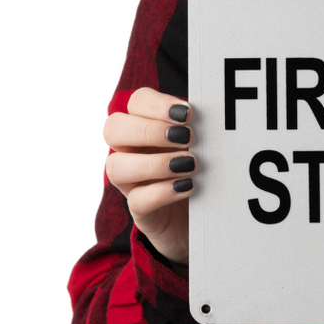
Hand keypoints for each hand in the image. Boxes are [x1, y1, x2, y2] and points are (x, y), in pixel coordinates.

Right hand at [103, 87, 195, 265]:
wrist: (205, 221)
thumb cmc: (203, 172)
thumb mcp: (204, 146)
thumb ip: (200, 129)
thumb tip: (210, 116)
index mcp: (145, 126)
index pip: (136, 103)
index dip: (157, 104)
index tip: (188, 113)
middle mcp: (130, 151)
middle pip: (113, 128)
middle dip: (148, 130)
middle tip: (185, 137)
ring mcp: (132, 183)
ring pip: (115, 167)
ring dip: (153, 163)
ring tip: (189, 165)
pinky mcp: (142, 212)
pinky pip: (137, 201)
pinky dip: (162, 192)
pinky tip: (187, 187)